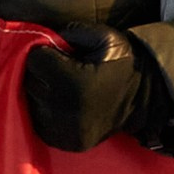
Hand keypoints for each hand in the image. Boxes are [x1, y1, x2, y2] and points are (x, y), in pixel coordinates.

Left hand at [20, 24, 170, 151]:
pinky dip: (46, 112)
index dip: (46, 53)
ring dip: (41, 93)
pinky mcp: (63, 142)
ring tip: (64, 88)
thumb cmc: (121, 64)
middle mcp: (64, 110)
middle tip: (61, 71)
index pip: (34, 60)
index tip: (60, 55)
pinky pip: (39, 122)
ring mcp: (62, 130)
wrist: (143, 100)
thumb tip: (45, 38)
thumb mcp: (104, 37)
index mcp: (72, 82)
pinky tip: (64, 104)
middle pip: (30, 82)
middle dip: (41, 73)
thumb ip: (72, 32)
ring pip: (31, 103)